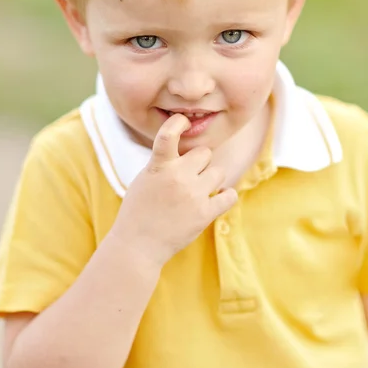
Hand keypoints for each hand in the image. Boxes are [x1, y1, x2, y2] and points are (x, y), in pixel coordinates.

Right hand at [110, 114, 237, 266]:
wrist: (138, 246)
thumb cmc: (138, 211)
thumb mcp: (145, 178)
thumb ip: (164, 163)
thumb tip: (188, 152)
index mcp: (159, 166)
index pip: (168, 134)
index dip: (178, 123)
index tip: (183, 122)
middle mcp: (178, 177)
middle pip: (204, 153)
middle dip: (199, 162)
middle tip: (190, 175)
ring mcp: (193, 195)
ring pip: (219, 171)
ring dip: (211, 178)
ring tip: (199, 190)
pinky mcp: (205, 214)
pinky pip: (229, 195)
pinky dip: (226, 196)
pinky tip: (219, 198)